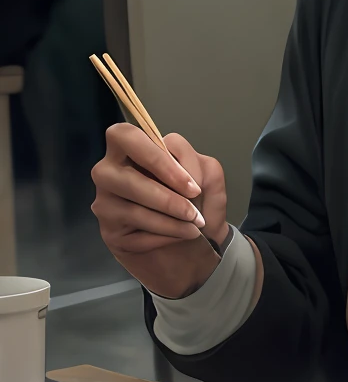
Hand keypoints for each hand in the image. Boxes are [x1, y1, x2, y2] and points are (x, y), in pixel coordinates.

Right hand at [91, 125, 226, 299]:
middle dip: (166, 198)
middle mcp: (109, 173)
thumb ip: (198, 166)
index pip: (124, 135)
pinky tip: (180, 236)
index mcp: (131, 150)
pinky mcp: (109, 232)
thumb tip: (184, 176)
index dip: (156, 157)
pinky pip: (136, 235)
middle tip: (194, 212)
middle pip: (125, 177)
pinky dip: (165, 236)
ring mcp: (105, 203)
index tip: (189, 184)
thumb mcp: (209, 178)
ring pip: (131, 209)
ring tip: (195, 226)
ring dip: (170, 220)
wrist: (196, 245)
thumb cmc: (198, 204)